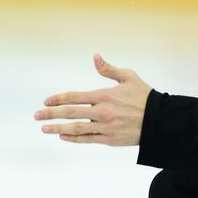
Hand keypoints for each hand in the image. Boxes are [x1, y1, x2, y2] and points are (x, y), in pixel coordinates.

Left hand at [34, 54, 151, 145]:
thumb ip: (109, 69)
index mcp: (104, 95)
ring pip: (76, 128)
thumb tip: (95, 57)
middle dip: (51, 114)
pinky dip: (74, 138)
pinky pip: (88, 140)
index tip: (46, 101)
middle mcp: (101, 112)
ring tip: (44, 129)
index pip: (74, 97)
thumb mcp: (128, 77)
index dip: (58, 99)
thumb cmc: (145, 97)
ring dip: (58, 128)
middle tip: (36, 115)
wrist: (160, 121)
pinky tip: (63, 137)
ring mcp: (105, 127)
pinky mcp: (110, 140)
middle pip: (70, 113)